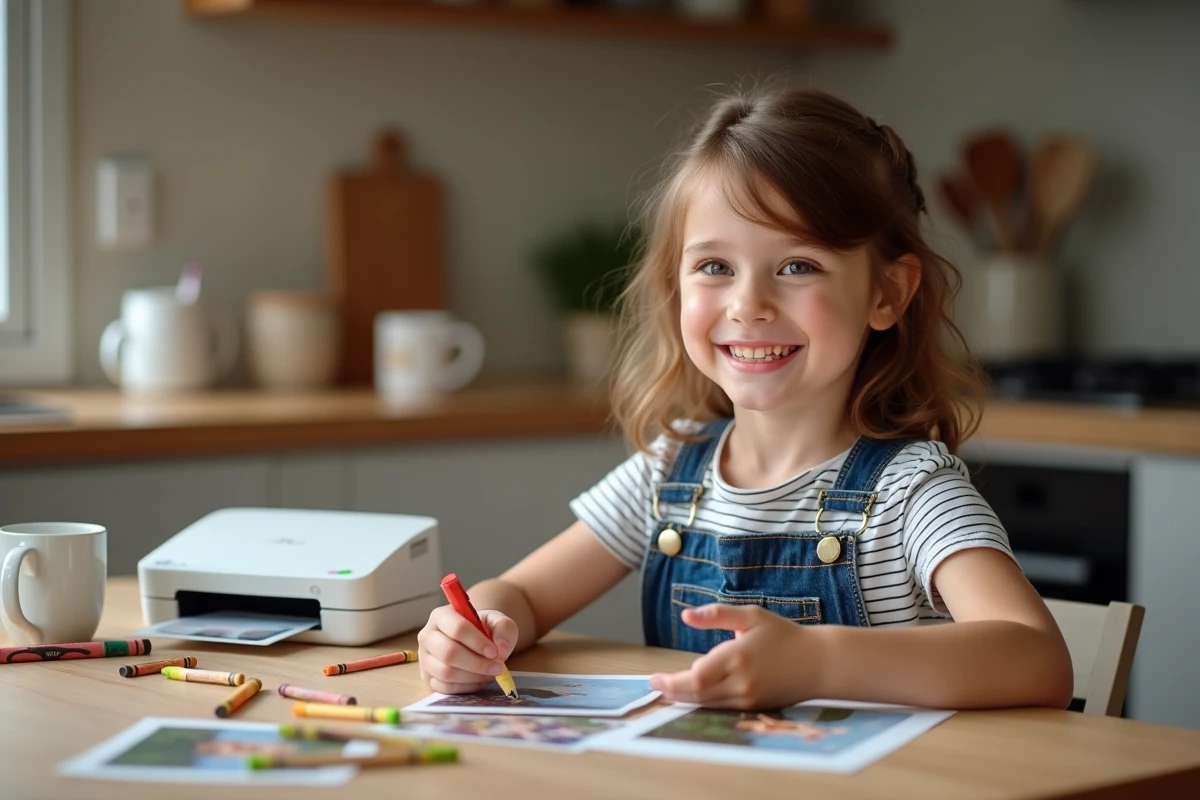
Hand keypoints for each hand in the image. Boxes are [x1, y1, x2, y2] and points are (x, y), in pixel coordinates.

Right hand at [417, 605, 518, 694]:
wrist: (475, 641)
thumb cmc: (483, 629)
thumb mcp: (497, 621)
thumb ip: (504, 629)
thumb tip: (501, 648)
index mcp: (441, 616)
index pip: (457, 628)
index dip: (477, 642)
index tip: (495, 652)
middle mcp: (427, 636)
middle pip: (449, 653)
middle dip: (477, 663)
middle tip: (498, 668)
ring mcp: (424, 659)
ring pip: (446, 672)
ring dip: (473, 676)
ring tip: (491, 673)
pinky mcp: (427, 678)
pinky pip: (445, 688)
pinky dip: (466, 687)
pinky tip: (480, 680)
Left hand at [648, 604, 822, 709]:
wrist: (819, 663)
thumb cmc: (784, 635)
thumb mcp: (751, 616)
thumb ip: (716, 615)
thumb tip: (686, 616)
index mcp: (738, 656)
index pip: (696, 676)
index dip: (672, 680)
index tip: (655, 677)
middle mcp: (742, 682)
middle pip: (697, 695)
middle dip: (672, 691)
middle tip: (655, 685)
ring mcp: (748, 698)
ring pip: (707, 705)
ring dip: (684, 699)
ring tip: (668, 689)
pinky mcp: (754, 708)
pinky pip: (721, 708)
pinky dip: (703, 703)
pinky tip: (691, 695)